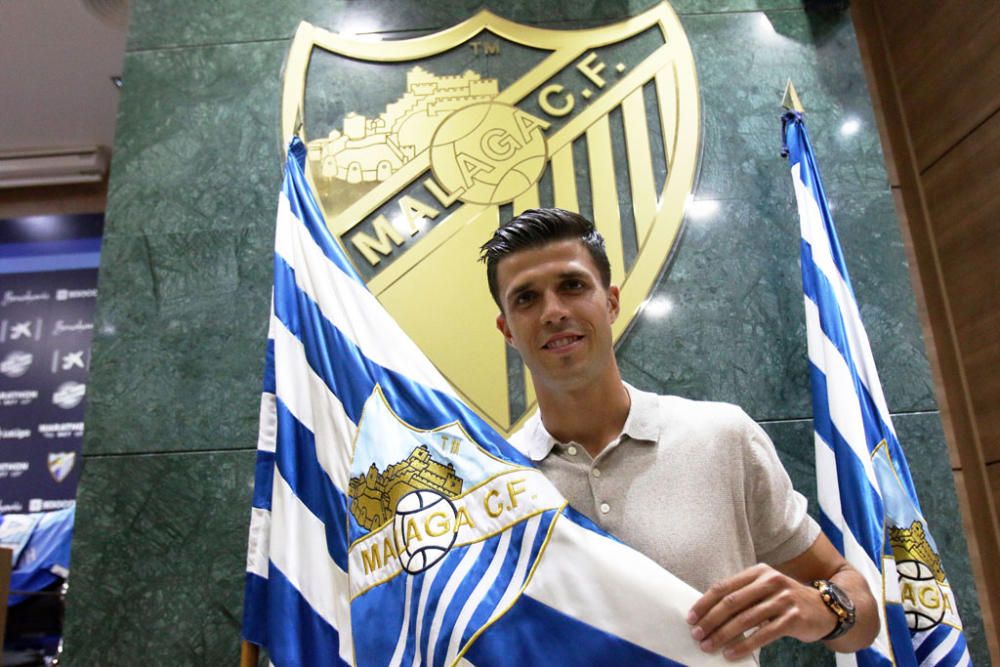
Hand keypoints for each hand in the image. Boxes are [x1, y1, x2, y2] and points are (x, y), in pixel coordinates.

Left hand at [686, 564, 836, 660]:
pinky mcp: (793, 618)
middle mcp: (771, 581)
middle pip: (732, 602)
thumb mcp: (766, 589)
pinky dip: (744, 645)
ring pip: (745, 620)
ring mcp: (783, 599)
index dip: (705, 603)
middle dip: (711, 620)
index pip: (724, 587)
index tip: (691, 617)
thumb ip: (743, 595)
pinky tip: (731, 654)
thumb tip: (709, 614)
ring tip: (709, 646)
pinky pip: (763, 634)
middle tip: (697, 634)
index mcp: (759, 571)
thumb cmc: (786, 600)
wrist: (825, 609)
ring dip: (723, 635)